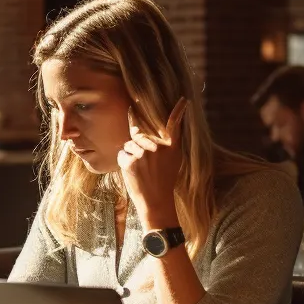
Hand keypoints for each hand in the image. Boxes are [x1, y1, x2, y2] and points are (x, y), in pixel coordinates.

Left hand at [118, 97, 187, 228]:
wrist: (156, 203)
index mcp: (171, 148)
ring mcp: (144, 154)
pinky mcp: (131, 161)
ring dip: (130, 156)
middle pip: (139, 136)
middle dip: (137, 147)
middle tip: (145, 166)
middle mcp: (158, 148)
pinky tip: (133, 174)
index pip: (174, 125)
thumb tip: (143, 131)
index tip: (182, 100)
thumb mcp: (172, 163)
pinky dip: (123, 163)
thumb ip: (163, 147)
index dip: (178, 112)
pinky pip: (121, 154)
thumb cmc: (162, 183)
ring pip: (128, 145)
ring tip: (140, 171)